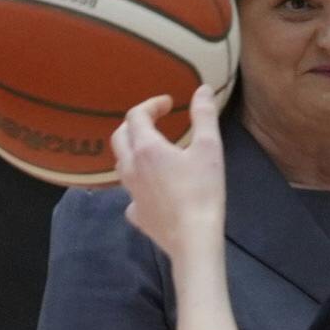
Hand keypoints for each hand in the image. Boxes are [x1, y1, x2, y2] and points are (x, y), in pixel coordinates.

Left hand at [111, 87, 226, 260]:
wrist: (192, 240)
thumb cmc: (202, 191)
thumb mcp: (209, 148)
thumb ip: (204, 116)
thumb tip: (202, 89)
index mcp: (146, 148)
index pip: (136, 116)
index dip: (151, 104)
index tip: (169, 103)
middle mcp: (131, 168)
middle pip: (120, 137)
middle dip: (134, 124)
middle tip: (155, 121)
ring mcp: (130, 193)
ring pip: (122, 164)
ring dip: (133, 150)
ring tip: (154, 149)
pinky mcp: (136, 214)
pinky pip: (131, 194)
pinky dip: (139, 184)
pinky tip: (152, 189)